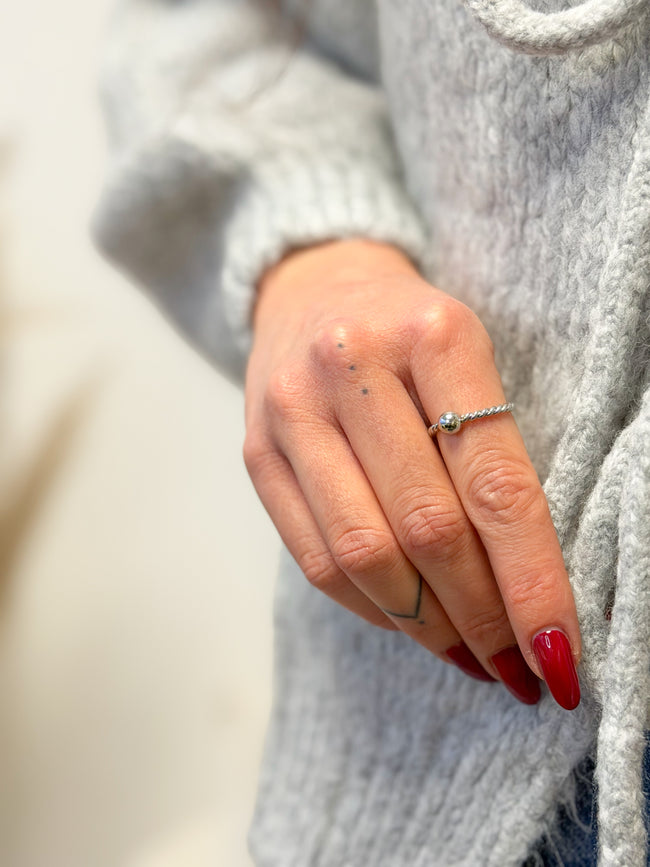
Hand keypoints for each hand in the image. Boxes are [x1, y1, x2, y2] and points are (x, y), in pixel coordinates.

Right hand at [244, 238, 580, 709]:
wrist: (314, 292)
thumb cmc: (409, 335)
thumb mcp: (469, 363)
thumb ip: (493, 459)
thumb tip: (523, 590)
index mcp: (433, 336)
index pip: (495, 484)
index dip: (533, 582)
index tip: (560, 655)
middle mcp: (351, 367)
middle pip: (428, 529)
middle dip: (482, 618)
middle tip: (521, 669)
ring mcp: (292, 411)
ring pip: (365, 556)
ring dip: (428, 627)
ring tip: (471, 657)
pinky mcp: (256, 453)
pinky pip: (317, 560)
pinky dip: (374, 609)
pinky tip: (411, 621)